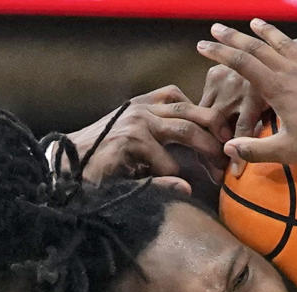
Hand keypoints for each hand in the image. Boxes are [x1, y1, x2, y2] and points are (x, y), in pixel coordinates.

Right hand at [66, 85, 228, 182]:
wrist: (67, 168)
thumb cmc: (102, 160)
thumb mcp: (135, 144)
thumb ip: (163, 140)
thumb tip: (201, 151)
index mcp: (142, 104)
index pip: (182, 98)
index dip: (206, 115)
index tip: (223, 135)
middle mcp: (141, 108)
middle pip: (192, 112)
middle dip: (216, 133)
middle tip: (229, 154)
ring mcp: (136, 123)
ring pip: (185, 131)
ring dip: (206, 151)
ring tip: (217, 170)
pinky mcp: (130, 143)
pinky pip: (166, 162)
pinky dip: (175, 176)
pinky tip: (180, 186)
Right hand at [199, 33, 296, 175]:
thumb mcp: (286, 152)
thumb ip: (254, 150)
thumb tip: (228, 149)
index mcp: (278, 89)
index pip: (243, 65)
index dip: (221, 54)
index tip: (203, 46)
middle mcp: (295, 72)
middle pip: (259, 49)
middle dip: (235, 38)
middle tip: (217, 28)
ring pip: (289, 45)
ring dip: (270, 32)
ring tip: (256, 21)